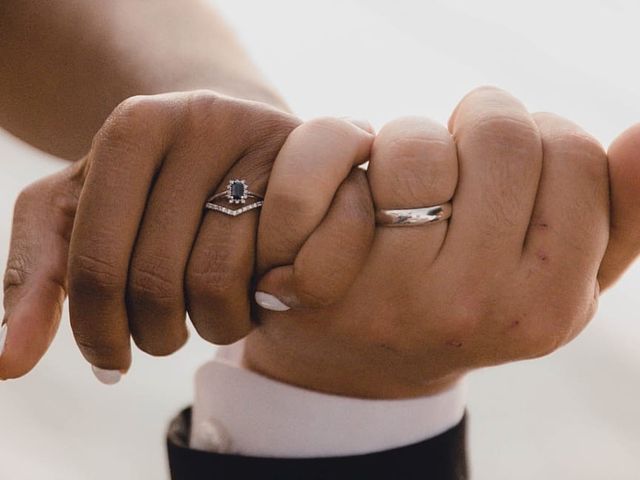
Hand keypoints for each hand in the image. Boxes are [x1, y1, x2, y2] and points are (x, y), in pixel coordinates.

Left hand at [0, 90, 304, 379]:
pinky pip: (295, 268)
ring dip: (218, 324)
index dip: (97, 334)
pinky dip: (279, 299)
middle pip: (160, 281)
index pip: (93, 265)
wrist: (240, 147)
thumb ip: (35, 283)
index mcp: (134, 126)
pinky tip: (270, 290)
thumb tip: (7, 364)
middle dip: (158, 335)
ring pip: (227, 285)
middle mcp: (203, 118)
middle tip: (166, 334)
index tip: (109, 360)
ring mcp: (269, 139)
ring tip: (217, 308)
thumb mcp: (80, 219)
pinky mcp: (325, 168)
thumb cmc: (154, 192)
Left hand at [245, 87, 639, 398]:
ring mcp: (399, 294)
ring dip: (415, 136)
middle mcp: (477, 304)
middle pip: (502, 137)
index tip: (510, 157)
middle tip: (462, 148)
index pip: (574, 153)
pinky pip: (347, 163)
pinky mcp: (329, 279)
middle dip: (481, 120)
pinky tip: (360, 190)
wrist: (370, 358)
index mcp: (549, 305)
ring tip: (410, 171)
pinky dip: (354, 155)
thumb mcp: (559, 281)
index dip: (539, 132)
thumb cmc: (471, 303)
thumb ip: (622, 217)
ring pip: (420, 147)